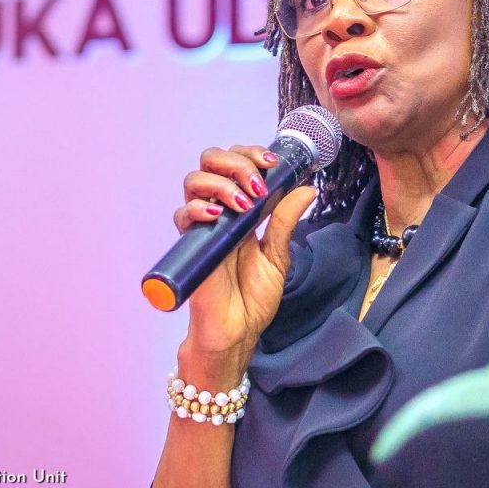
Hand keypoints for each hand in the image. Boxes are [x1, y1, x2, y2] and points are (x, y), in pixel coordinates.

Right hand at [174, 144, 317, 372]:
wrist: (237, 333)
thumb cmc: (253, 299)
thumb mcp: (278, 256)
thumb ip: (286, 221)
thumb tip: (306, 189)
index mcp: (241, 208)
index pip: (236, 162)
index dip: (250, 154)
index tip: (272, 163)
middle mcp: (219, 210)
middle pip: (211, 161)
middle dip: (235, 161)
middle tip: (257, 183)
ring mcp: (203, 226)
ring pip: (194, 180)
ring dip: (221, 183)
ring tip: (243, 204)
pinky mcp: (191, 245)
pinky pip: (182, 215)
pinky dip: (198, 208)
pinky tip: (218, 217)